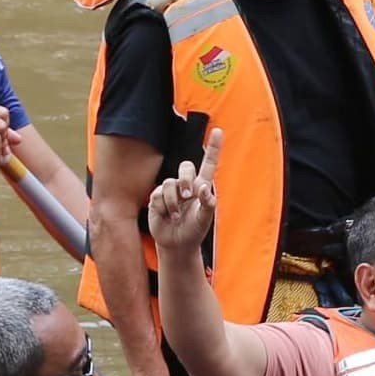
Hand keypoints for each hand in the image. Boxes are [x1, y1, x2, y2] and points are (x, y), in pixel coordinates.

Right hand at [145, 134, 221, 262]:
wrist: (177, 244)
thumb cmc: (194, 231)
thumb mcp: (205, 219)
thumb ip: (208, 203)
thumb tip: (203, 187)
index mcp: (201, 187)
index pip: (208, 163)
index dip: (213, 147)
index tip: (217, 131)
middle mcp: (186, 185)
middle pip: (185, 166)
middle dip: (186, 178)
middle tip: (189, 195)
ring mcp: (171, 191)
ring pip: (170, 183)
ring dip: (174, 201)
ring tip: (176, 216)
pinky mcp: (157, 198)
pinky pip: (158, 194)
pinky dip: (164, 207)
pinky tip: (167, 217)